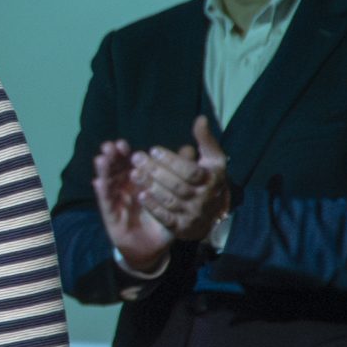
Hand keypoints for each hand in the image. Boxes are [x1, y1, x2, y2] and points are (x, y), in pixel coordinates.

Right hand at [92, 139, 169, 272]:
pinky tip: (98, 182)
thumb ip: (180, 171)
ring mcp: (116, 201)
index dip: (124, 154)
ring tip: (102, 160)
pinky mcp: (112, 216)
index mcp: (137, 181)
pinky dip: (102, 192)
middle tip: (110, 147)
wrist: (153, 245)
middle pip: (115, 170)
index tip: (123, 144)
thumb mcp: (173, 195)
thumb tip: (189, 148)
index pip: (128, 163)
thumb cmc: (162, 217)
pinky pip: (107, 203)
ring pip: (108, 183)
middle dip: (112, 158)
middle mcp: (124, 188)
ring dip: (104, 171)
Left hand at [129, 115, 231, 242]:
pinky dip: (153, 207)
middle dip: (155, 171)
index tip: (153, 149)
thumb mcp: (212, 160)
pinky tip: (140, 195)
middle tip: (136, 158)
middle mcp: (205, 198)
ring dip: (151, 186)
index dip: (171, 160)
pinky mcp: (182, 228)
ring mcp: (193, 215)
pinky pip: (166, 218)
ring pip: (170, 200)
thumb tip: (200, 119)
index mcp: (212, 179)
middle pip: (177, 185)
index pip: (191, 170)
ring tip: (133, 174)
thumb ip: (205, 140)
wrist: (212, 214)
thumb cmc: (208, 180)